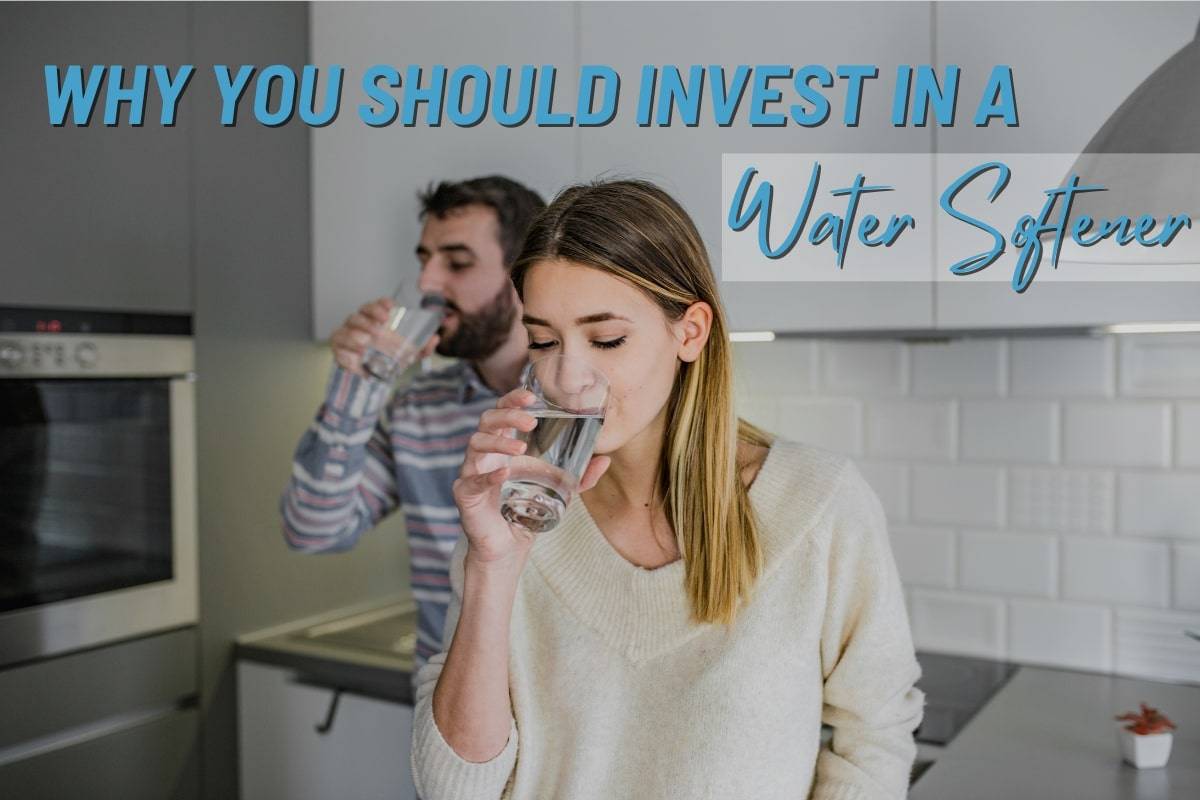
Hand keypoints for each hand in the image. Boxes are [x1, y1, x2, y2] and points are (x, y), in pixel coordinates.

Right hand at [331, 297, 440, 376]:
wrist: (371, 374)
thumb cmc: (388, 356)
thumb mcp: (408, 353)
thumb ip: (422, 347)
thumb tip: (435, 338)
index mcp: (374, 319)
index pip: (376, 305)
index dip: (381, 304)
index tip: (391, 308)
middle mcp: (359, 323)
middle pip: (360, 313)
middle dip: (369, 318)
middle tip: (380, 328)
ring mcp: (346, 334)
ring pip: (346, 328)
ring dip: (355, 334)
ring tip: (366, 342)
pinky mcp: (338, 348)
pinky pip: (338, 348)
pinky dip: (346, 353)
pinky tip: (355, 359)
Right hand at [454, 388, 609, 571]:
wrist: (507, 547)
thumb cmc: (526, 511)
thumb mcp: (559, 491)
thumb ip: (581, 477)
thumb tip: (605, 460)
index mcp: (502, 446)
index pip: (501, 412)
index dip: (512, 400)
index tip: (531, 395)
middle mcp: (485, 454)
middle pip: (487, 421)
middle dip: (507, 415)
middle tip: (531, 420)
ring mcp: (472, 472)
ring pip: (476, 444)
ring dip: (499, 443)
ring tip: (521, 448)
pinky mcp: (465, 495)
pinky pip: (473, 480)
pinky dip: (488, 475)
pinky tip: (504, 473)